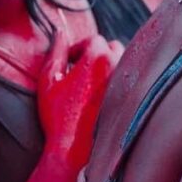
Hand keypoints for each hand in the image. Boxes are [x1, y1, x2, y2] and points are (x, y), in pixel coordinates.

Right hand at [37, 33, 119, 169]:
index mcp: (97, 57)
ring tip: (90, 83)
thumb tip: (59, 32)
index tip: (69, 63)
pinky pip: (128, 80)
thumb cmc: (58, 115)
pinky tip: (101, 96)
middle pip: (111, 47)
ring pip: (122, 63)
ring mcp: (128, 82)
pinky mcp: (133, 98)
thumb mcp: (49, 80)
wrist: (74, 149)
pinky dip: (117, 82)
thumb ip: (56, 52)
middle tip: (79, 71)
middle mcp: (117, 66)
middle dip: (96, 54)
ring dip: (108, 66)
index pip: (94, 39)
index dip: (79, 49)